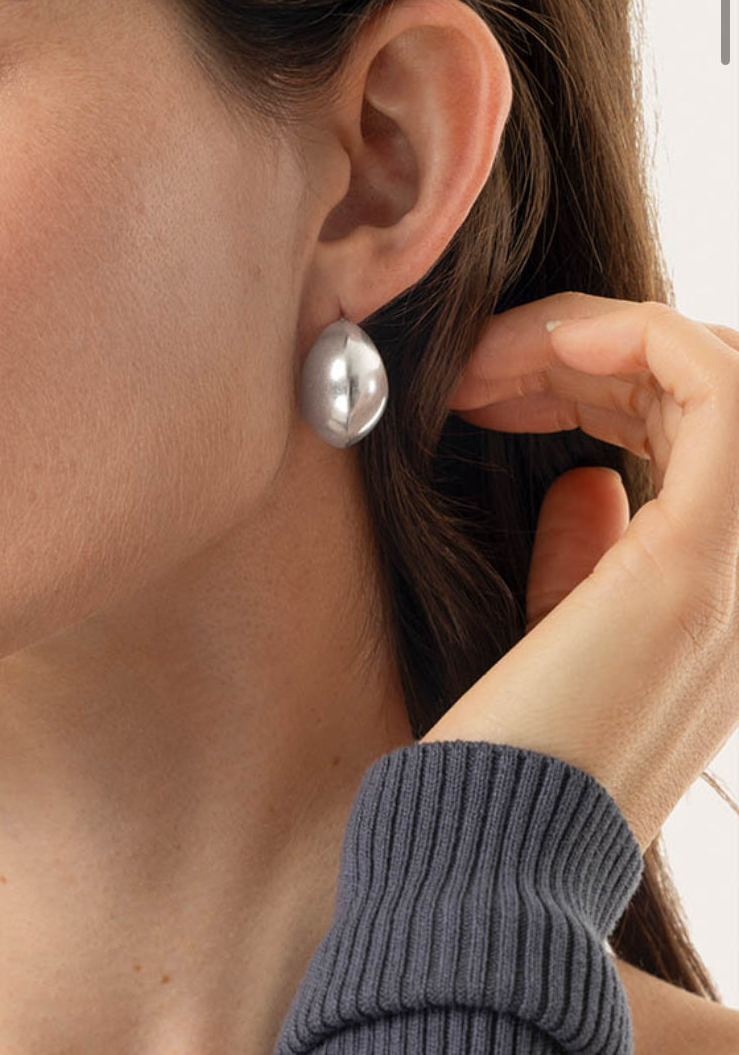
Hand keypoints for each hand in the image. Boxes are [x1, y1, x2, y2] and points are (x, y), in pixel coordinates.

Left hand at [419, 291, 738, 853]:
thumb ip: (586, 555)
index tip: (484, 389)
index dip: (597, 385)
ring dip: (589, 341)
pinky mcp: (701, 561)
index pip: (702, 435)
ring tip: (479, 362)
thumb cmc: (499, 748)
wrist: (485, 846)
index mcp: (722, 592)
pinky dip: (625, 340)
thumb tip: (589, 480)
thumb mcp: (554, 632)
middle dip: (583, 357)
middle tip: (471, 368)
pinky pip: (714, 385)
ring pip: (717, 373)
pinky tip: (528, 353)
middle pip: (707, 394)